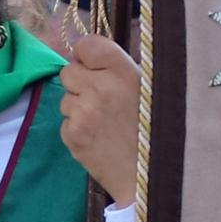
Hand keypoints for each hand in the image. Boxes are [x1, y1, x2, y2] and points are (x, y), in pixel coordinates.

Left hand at [56, 28, 141, 199]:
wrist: (150, 176)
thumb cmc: (154, 130)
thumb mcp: (148, 89)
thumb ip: (117, 70)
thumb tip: (88, 55)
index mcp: (123, 72)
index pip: (86, 45)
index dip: (87, 56)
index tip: (94, 66)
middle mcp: (100, 88)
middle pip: (68, 71)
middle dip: (80, 83)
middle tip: (100, 99)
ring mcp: (83, 113)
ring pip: (65, 99)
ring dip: (79, 108)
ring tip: (104, 124)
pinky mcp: (73, 136)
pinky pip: (65, 123)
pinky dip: (77, 130)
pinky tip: (98, 139)